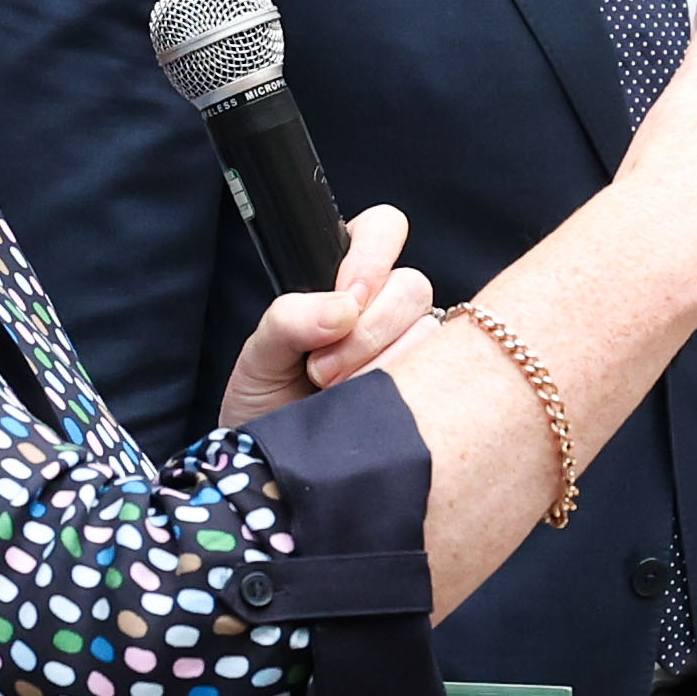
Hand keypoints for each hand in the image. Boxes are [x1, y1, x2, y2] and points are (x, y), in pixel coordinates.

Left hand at [218, 203, 438, 427]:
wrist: (278, 465)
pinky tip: (367, 403)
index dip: (371, 259)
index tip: (346, 302)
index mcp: (342, 275)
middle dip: (369, 331)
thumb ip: (288, 321)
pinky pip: (437, 372)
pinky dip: (399, 387)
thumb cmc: (266, 402)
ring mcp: (408, 343)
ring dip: (379, 364)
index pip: (382, 230)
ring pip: (426, 330)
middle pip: (412, 285)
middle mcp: (383, 303)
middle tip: (322, 368)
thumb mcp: (259, 357)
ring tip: (335, 392)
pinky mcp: (426, 384)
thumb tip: (343, 309)